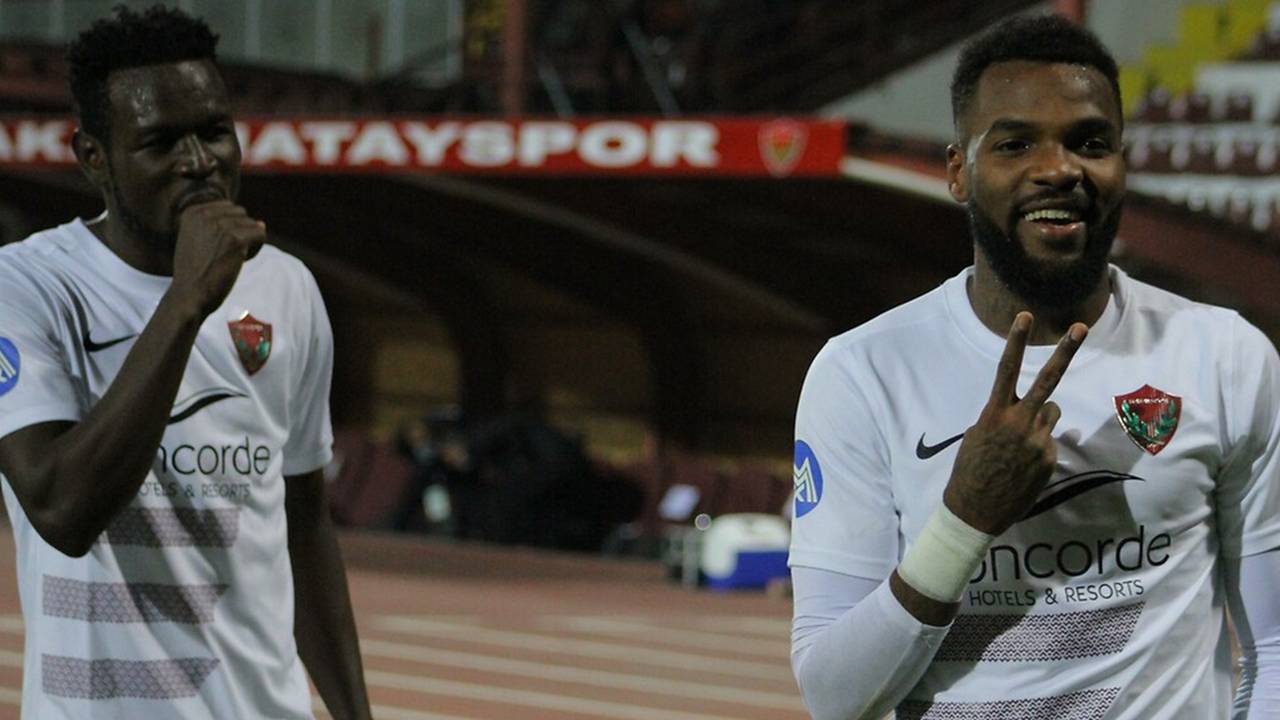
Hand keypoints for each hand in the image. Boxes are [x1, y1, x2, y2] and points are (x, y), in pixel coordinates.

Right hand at [170, 200, 265, 317]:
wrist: (189, 294)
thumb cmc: (196, 272)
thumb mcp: (198, 240)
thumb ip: (222, 226)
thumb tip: (261, 222)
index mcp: (193, 212)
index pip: (229, 208)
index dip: (230, 228)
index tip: (217, 246)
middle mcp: (205, 214)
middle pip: (242, 214)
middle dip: (241, 233)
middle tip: (225, 253)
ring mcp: (220, 225)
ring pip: (253, 225)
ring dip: (248, 242)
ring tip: (229, 258)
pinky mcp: (235, 239)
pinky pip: (260, 235)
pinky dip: (256, 249)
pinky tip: (240, 260)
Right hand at [942, 312, 1087, 535]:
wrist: (975, 508)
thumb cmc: (971, 467)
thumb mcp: (978, 434)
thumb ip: (1004, 416)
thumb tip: (1032, 411)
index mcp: (994, 413)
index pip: (1007, 369)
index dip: (1016, 341)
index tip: (1025, 316)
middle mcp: (1019, 422)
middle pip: (1047, 380)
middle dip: (1065, 351)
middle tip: (1080, 327)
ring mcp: (1038, 440)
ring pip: (1051, 412)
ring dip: (1040, 420)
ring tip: (1018, 444)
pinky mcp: (1049, 458)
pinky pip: (1049, 440)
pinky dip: (1038, 447)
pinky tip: (1022, 465)